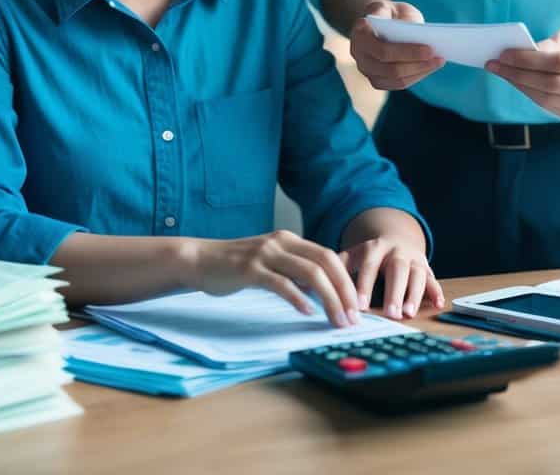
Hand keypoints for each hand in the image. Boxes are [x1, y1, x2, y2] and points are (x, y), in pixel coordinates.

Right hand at [182, 230, 360, 327]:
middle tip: (353, 317)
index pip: (328, 256)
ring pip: (308, 273)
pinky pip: (281, 283)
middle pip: (325, 262)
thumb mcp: (272, 262)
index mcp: (289, 239)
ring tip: (336, 319)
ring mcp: (266, 253)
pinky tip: (306, 312)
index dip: (347, 280)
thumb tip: (325, 290)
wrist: (201, 260)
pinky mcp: (250, 269)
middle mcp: (281, 241)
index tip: (357, 306)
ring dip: (328, 298)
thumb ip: (295, 271)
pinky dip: (298, 298)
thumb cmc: (238, 266)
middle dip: (344, 290)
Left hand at [340, 211, 444, 319]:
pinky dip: (436, 291)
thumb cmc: (372, 254)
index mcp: (375, 247)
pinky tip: (437, 304)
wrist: (397, 237)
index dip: (365, 285)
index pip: (370, 265)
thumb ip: (340, 265)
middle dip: (394, 292)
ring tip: (409, 313)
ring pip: (417, 274)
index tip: (360, 307)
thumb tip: (318, 280)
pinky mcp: (427, 268)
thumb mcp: (355, 254)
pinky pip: (433, 278)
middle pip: (398, 269)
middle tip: (391, 315)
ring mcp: (414, 259)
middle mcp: (397, 251)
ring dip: (415, 294)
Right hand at [350, 0, 444, 90]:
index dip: (408, 52)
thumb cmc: (387, 13)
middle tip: (439, 58)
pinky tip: (429, 67)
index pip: (383, 50)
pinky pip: (398, 84)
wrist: (378, 21)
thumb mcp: (390, 6)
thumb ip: (399, 18)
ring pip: (395, 79)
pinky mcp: (376, 79)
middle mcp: (358, 54)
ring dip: (420, 72)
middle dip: (418, 64)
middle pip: (390, 69)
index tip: (430, 49)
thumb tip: (415, 35)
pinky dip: (416, 76)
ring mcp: (365, 69)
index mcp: (359, 33)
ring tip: (438, 62)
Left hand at [485, 22, 559, 122]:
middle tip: (493, 64)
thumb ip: (554, 42)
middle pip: (549, 83)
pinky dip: (529, 93)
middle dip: (516, 73)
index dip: (527, 59)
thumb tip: (529, 52)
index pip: (557, 63)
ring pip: (546, 99)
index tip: (503, 53)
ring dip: (518, 85)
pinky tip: (516, 81)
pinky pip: (549, 107)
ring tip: (500, 71)